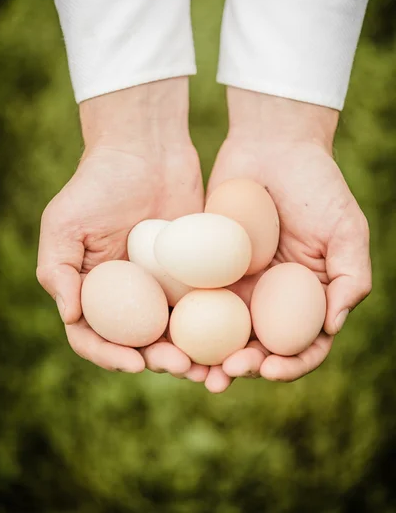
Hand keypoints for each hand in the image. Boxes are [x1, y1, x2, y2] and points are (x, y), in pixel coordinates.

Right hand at [36, 79, 207, 379]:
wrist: (146, 150)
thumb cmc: (97, 183)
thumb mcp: (64, 222)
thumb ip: (58, 270)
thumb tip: (70, 317)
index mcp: (92, 291)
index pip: (94, 337)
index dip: (109, 356)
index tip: (133, 363)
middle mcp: (128, 296)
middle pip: (139, 343)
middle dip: (158, 361)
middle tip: (181, 367)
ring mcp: (161, 287)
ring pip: (176, 333)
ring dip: (190, 354)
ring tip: (210, 367)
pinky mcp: (194, 274)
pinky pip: (205, 306)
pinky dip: (215, 326)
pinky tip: (231, 338)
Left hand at [204, 89, 371, 390]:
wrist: (272, 146)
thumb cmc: (317, 185)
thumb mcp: (347, 228)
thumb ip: (351, 277)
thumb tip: (332, 326)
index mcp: (309, 297)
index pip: (304, 345)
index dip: (291, 365)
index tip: (270, 368)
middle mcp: (273, 298)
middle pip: (259, 347)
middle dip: (243, 368)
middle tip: (223, 374)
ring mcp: (238, 285)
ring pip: (221, 333)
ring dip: (208, 356)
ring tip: (192, 368)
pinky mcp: (207, 268)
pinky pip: (194, 299)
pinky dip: (183, 320)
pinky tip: (170, 331)